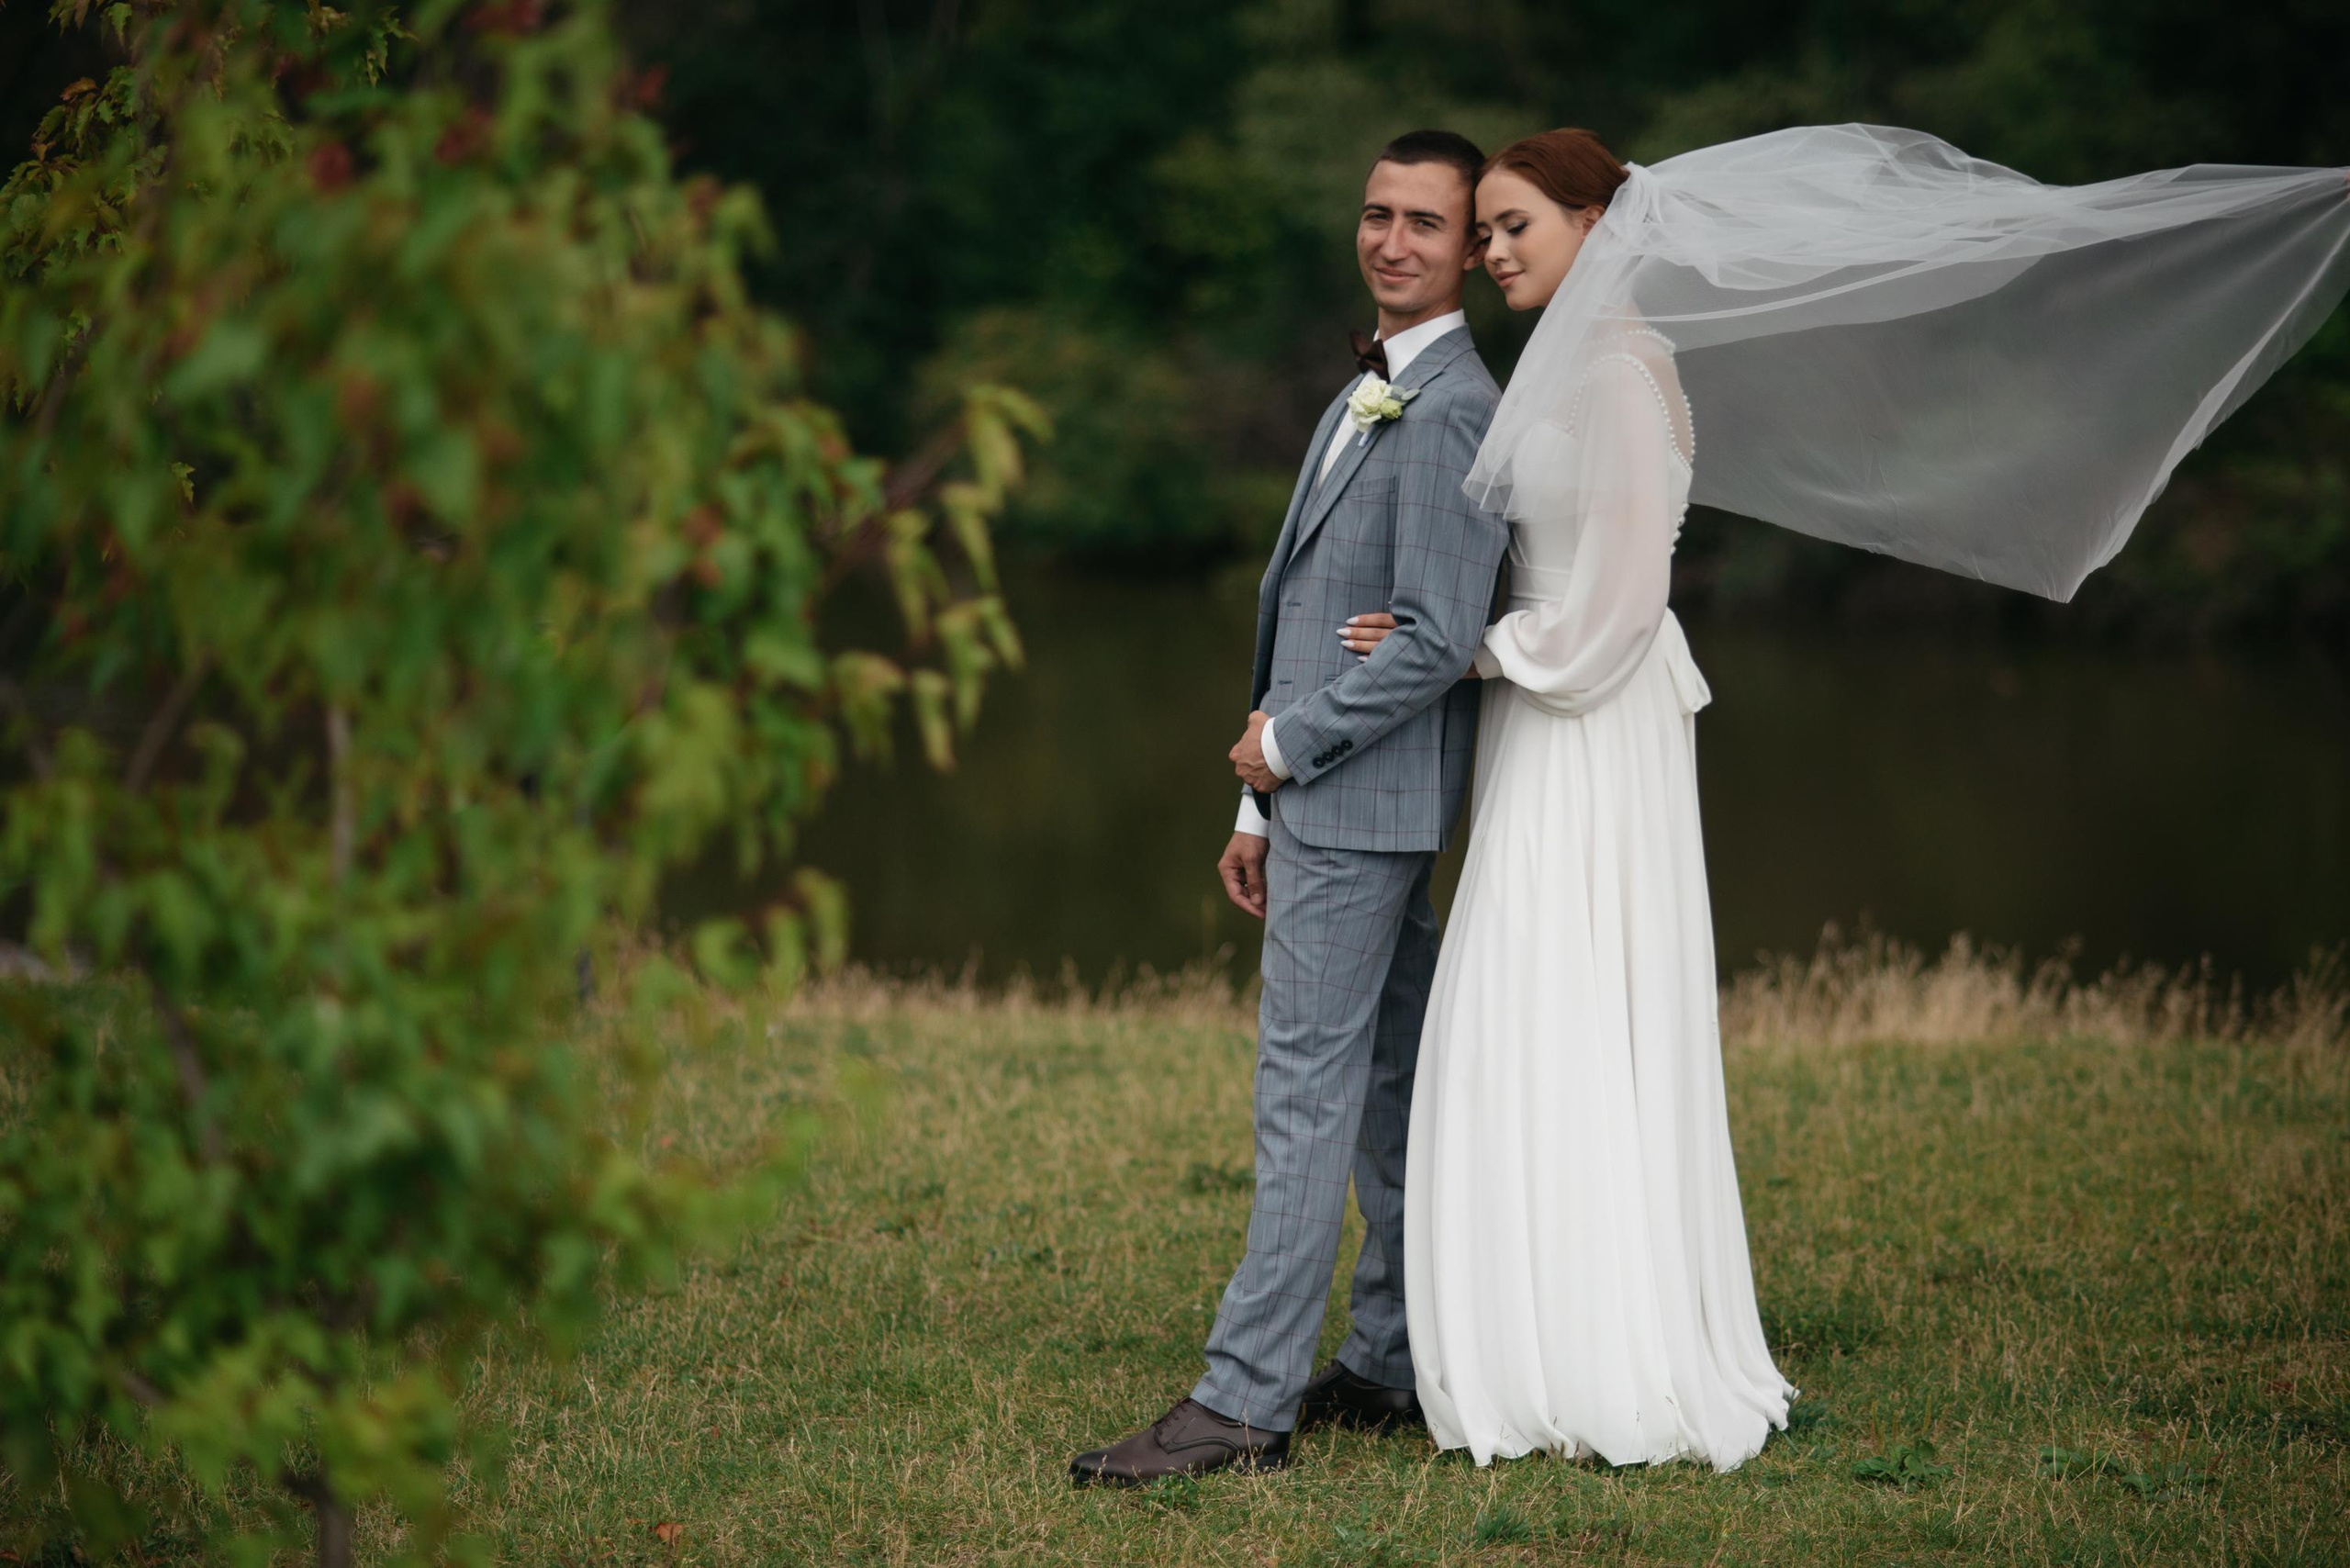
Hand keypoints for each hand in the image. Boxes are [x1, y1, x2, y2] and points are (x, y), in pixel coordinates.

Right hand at [1217, 831, 1270, 918]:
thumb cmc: (1252, 837)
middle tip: (1269, 914)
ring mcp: (1241, 871)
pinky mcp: (1251, 868)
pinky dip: (1262, 891)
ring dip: (1259, 900)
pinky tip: (1271, 896)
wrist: (1258, 821)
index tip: (1261, 914)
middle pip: (1241, 895)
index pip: (1235, 895)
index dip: (1248, 907)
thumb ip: (1254, 881)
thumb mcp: (1252, 859)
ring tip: (1271, 908)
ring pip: (1249, 891)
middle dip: (1254, 905)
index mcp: (1227, 870)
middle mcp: (1232, 873)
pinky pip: (1255, 884)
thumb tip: (1257, 902)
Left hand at [1231, 710, 1280, 791]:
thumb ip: (1251, 720)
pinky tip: (1278, 774)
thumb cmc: (1268, 734)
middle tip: (1267, 757)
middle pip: (1246, 768)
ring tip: (1274, 765)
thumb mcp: (1257, 718)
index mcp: (1236, 754)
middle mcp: (1240, 769)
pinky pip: (1266, 786)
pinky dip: (1271, 782)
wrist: (1281, 749)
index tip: (1258, 749)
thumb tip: (1252, 720)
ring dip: (1262, 774)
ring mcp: (1251, 780)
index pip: (1238, 754)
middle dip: (1255, 764)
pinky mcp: (1262, 787)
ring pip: (1255, 778)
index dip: (1249, 751)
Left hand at [1342, 611, 1481, 676]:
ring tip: (1345, 643)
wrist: (1480, 654)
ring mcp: (1415, 651)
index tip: (1349, 620)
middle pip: (1379, 633)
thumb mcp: (1436, 617)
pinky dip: (1376, 661)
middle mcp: (1414, 635)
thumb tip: (1392, 604)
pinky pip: (1392, 663)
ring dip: (1362, 646)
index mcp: (1417, 622)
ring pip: (1383, 648)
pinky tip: (1361, 660)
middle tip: (1339, 632)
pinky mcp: (1418, 664)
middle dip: (1358, 633)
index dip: (1367, 619)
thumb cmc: (1457, 632)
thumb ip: (1415, 612)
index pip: (1386, 619)